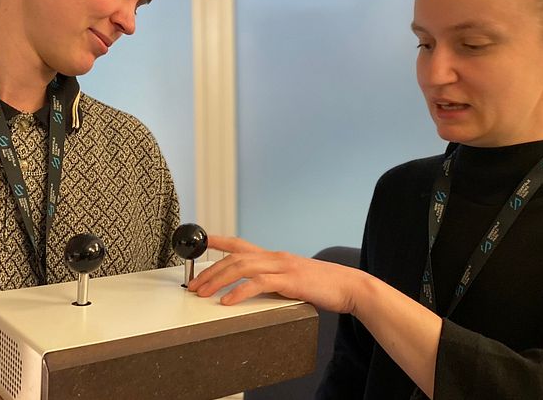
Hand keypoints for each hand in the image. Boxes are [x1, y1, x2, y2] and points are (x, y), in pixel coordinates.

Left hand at [187, 235, 368, 313]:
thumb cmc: (321, 286)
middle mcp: (274, 257)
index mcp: (274, 256)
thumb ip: (273, 280)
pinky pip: (258, 284)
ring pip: (241, 267)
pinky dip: (239, 292)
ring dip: (218, 280)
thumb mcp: (291, 279)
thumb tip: (252, 289)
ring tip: (203, 292)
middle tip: (193, 284)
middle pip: (234, 258)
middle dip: (209, 270)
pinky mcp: (290, 281)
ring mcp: (282, 267)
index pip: (239, 244)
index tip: (198, 241)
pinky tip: (228, 301)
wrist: (349, 286)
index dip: (217, 241)